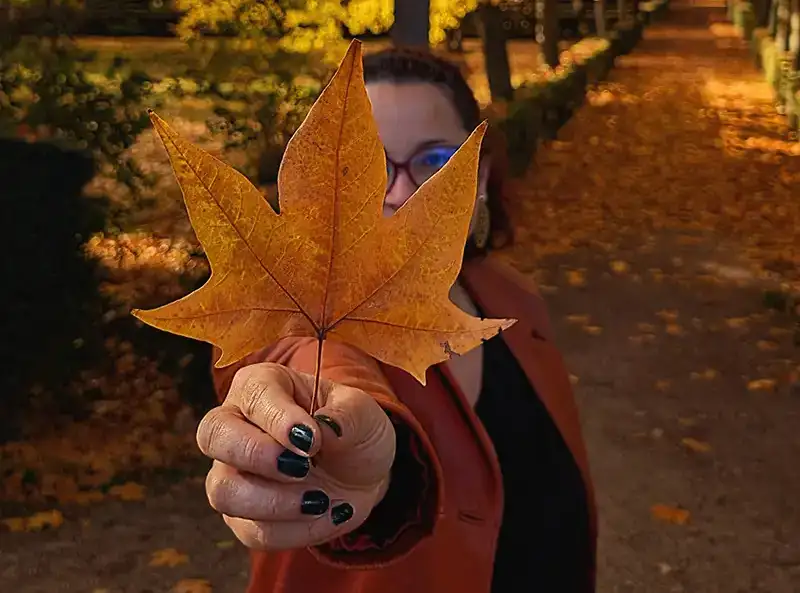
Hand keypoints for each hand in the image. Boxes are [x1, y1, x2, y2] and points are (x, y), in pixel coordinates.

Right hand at [196, 362, 395, 549]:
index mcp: (263, 386)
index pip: (253, 394)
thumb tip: (324, 427)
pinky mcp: (240, 515)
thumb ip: (347, 415)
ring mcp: (231, 472)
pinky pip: (251, 530)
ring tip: (320, 499)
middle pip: (213, 435)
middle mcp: (235, 424)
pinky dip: (293, 529)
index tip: (312, 441)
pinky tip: (325, 514)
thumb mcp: (364, 414)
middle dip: (257, 455)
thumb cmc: (354, 432)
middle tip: (302, 467)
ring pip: (223, 491)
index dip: (278, 419)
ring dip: (274, 502)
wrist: (362, 476)